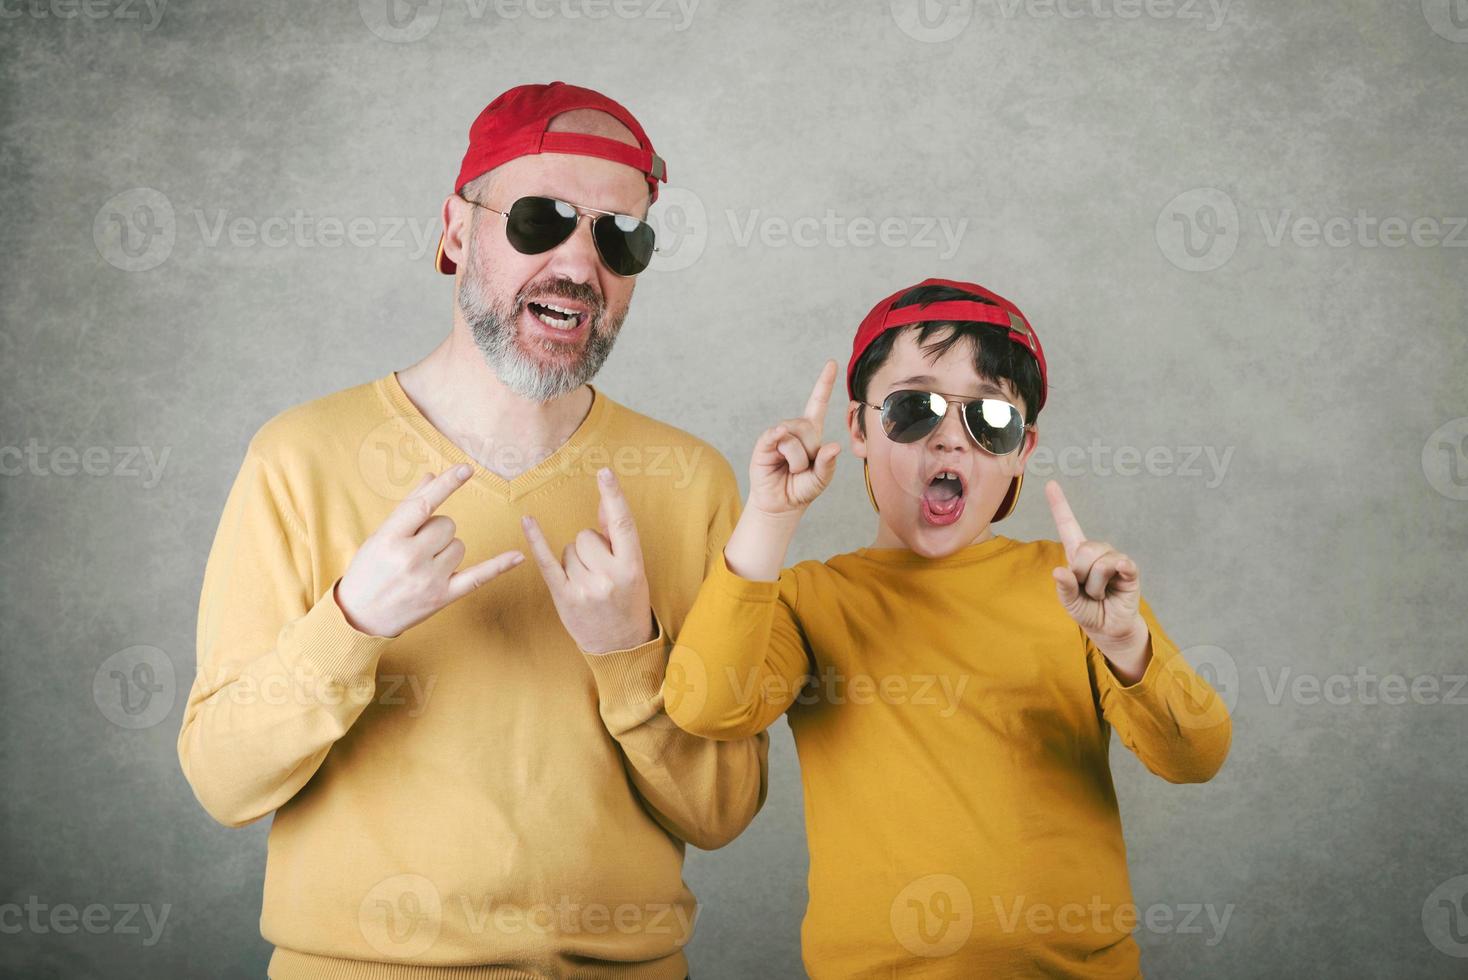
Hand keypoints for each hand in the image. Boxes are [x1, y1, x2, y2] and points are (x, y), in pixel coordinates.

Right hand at [336, 465, 525, 637]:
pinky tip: (519, 556)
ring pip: (459, 545)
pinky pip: (478, 576)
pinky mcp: (442, 597)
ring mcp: (428, 579)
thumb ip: (408, 507)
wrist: (360, 618)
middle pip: (447, 525)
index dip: (446, 485)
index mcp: (389, 538)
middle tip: (417, 548)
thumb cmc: (368, 571)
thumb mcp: (379, 536)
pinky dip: (499, 566)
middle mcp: (410, 558)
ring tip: (425, 565)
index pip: (423, 505)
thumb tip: (431, 477)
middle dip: (437, 531)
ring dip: (447, 550)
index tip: (466, 469)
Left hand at [521, 467, 655, 654]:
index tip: (604, 473)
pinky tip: (528, 521)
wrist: (621, 646)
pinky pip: (547, 561)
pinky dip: (536, 541)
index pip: (622, 523)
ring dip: (574, 560)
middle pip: (585, 536)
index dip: (613, 496)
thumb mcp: (633, 570)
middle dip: (590, 547)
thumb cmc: (628, 603)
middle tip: (600, 571)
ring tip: (588, 583)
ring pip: (568, 549)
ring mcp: (586, 588)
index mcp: (632, 566)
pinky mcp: (565, 597)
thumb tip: (605, 502)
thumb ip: (618, 538)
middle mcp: (609, 576)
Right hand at [748, 359, 841, 518]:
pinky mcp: (765, 443)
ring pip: (793, 436)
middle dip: (809, 453)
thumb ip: (828, 464)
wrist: (780, 504)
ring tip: (790, 469)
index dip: (824, 383)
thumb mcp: (821, 479)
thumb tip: (834, 446)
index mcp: (812, 433)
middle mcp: (795, 429)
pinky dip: (778, 441)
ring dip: (796, 459)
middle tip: (801, 469)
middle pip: (807, 427)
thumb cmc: (802, 488)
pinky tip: (776, 453)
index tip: (832, 362)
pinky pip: (775, 436)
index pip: (818, 403)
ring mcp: (778, 434)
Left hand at [1045, 479, 1150, 679]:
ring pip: (1099, 564)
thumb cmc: (1087, 610)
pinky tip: (1119, 575)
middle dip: (1081, 576)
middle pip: (1083, 550)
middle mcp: (1096, 551)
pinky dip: (1119, 570)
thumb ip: (1064, 588)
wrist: (1109, 628)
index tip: (1050, 484)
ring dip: (1095, 587)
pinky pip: (1123, 564)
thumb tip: (1059, 571)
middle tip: (1086, 591)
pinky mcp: (1130, 570)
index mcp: (1077, 554)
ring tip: (1099, 595)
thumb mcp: (1069, 602)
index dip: (1060, 505)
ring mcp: (1114, 558)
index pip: (1068, 525)